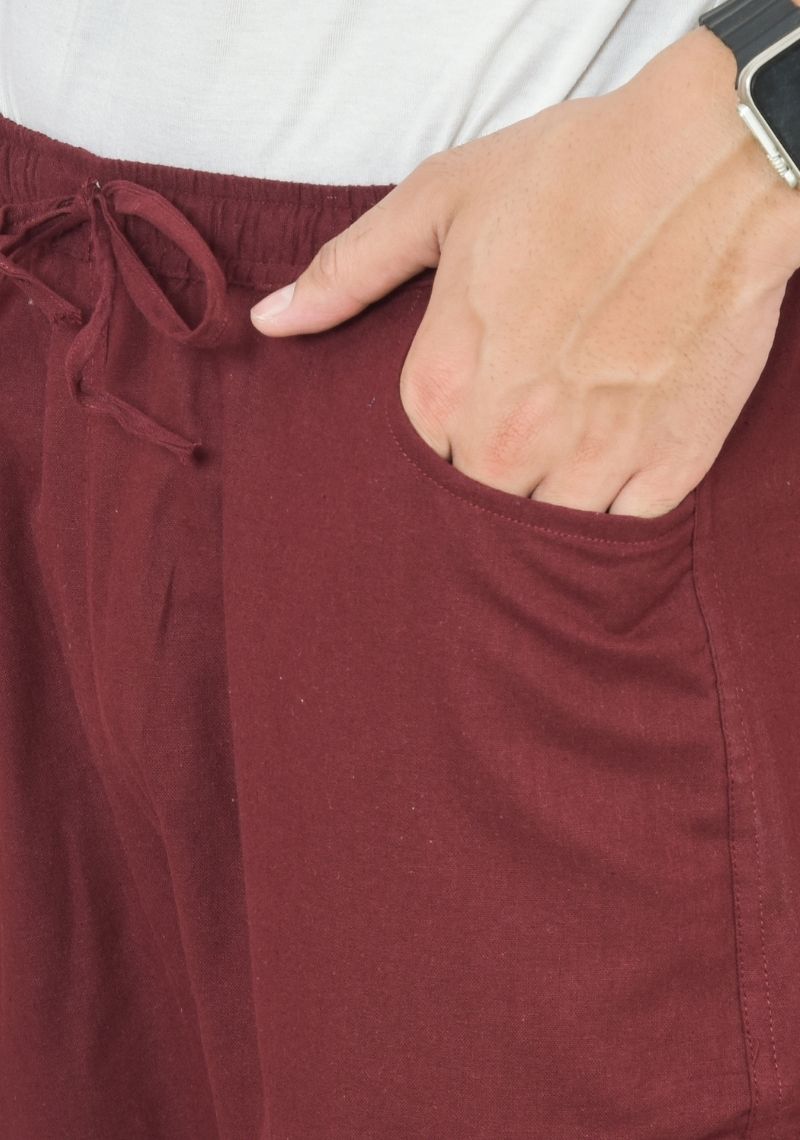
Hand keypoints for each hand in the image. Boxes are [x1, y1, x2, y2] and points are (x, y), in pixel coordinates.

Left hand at [250, 26, 799, 517]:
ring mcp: (591, 459)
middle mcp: (509, 437)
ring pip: (545, 536)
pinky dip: (612, 515)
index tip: (463, 427)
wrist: (711, 163)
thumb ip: (349, 269)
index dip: (438, 448)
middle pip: (474, 511)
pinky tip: (612, 479)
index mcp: (445, 382)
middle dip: (487, 487)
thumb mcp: (441, 202)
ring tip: (562, 466)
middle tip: (515, 450)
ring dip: (547, 508)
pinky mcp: (668, 464)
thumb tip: (271, 319)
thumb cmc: (574, 173)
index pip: (413, 466)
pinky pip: (621, 532)